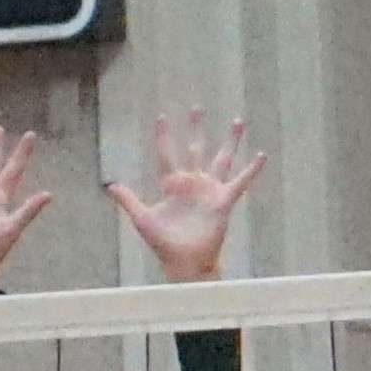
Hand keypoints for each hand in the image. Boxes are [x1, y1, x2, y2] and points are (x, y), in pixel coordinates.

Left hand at [105, 109, 265, 282]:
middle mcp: (192, 182)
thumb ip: (128, 200)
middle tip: (197, 108)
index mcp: (172, 184)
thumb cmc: (164, 243)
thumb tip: (109, 185)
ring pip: (221, 158)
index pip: (167, 153)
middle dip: (196, 128)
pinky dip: (252, 170)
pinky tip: (261, 155)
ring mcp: (209, 190)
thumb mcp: (143, 219)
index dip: (164, 136)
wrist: (185, 262)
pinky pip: (240, 182)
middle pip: (195, 148)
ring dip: (230, 141)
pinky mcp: (223, 201)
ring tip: (238, 121)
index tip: (162, 117)